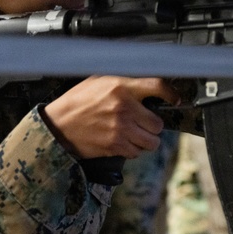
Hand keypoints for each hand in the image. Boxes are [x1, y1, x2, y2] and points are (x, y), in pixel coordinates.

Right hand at [43, 77, 179, 158]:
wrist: (57, 125)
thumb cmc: (77, 102)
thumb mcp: (99, 81)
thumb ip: (123, 81)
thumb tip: (145, 82)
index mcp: (121, 87)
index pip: (158, 87)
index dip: (171, 94)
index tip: (174, 99)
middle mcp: (124, 108)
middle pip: (158, 123)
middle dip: (152, 125)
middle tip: (143, 123)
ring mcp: (121, 129)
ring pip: (152, 141)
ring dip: (146, 140)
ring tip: (134, 134)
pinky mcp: (116, 146)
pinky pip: (137, 152)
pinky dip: (133, 149)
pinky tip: (122, 141)